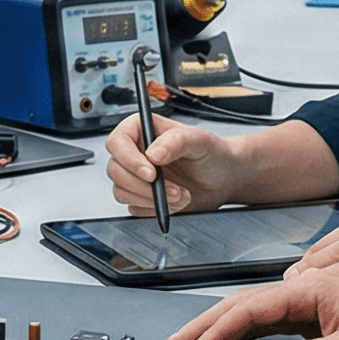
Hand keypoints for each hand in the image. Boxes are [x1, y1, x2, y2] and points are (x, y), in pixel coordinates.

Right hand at [103, 115, 253, 216]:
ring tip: (182, 195)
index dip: (129, 159)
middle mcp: (134, 152)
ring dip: (153, 200)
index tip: (152, 173)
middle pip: (115, 170)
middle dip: (145, 186)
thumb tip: (152, 154)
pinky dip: (156, 210)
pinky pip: (135, 208)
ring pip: (122, 192)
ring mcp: (135, 175)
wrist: (223, 179)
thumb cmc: (213, 154)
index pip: (117, 141)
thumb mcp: (200, 141)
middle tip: (174, 189)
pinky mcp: (140, 196)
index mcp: (142, 129)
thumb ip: (177, 141)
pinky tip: (176, 202)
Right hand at [166, 276, 338, 339]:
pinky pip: (277, 320)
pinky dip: (251, 332)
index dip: (214, 330)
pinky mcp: (324, 314)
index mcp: (315, 289)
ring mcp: (318, 300)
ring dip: (226, 329)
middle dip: (208, 326)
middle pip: (247, 305)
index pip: (250, 308)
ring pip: (260, 312)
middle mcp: (313, 288)